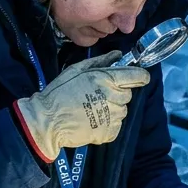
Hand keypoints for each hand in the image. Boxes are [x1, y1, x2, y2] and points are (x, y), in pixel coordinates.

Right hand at [15, 51, 149, 161]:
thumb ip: (100, 61)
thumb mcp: (76, 70)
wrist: (47, 122)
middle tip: (98, 95)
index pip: (138, 76)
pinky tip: (93, 121)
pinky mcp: (109, 133)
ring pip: (122, 110)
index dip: (140, 76)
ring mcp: (112, 117)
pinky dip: (108, 124)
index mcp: (106, 80)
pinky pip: (116, 126)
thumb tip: (117, 54)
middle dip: (117, 93)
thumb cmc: (59, 93)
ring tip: (92, 109)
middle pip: (128, 94)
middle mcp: (113, 98)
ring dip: (112, 109)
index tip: (139, 78)